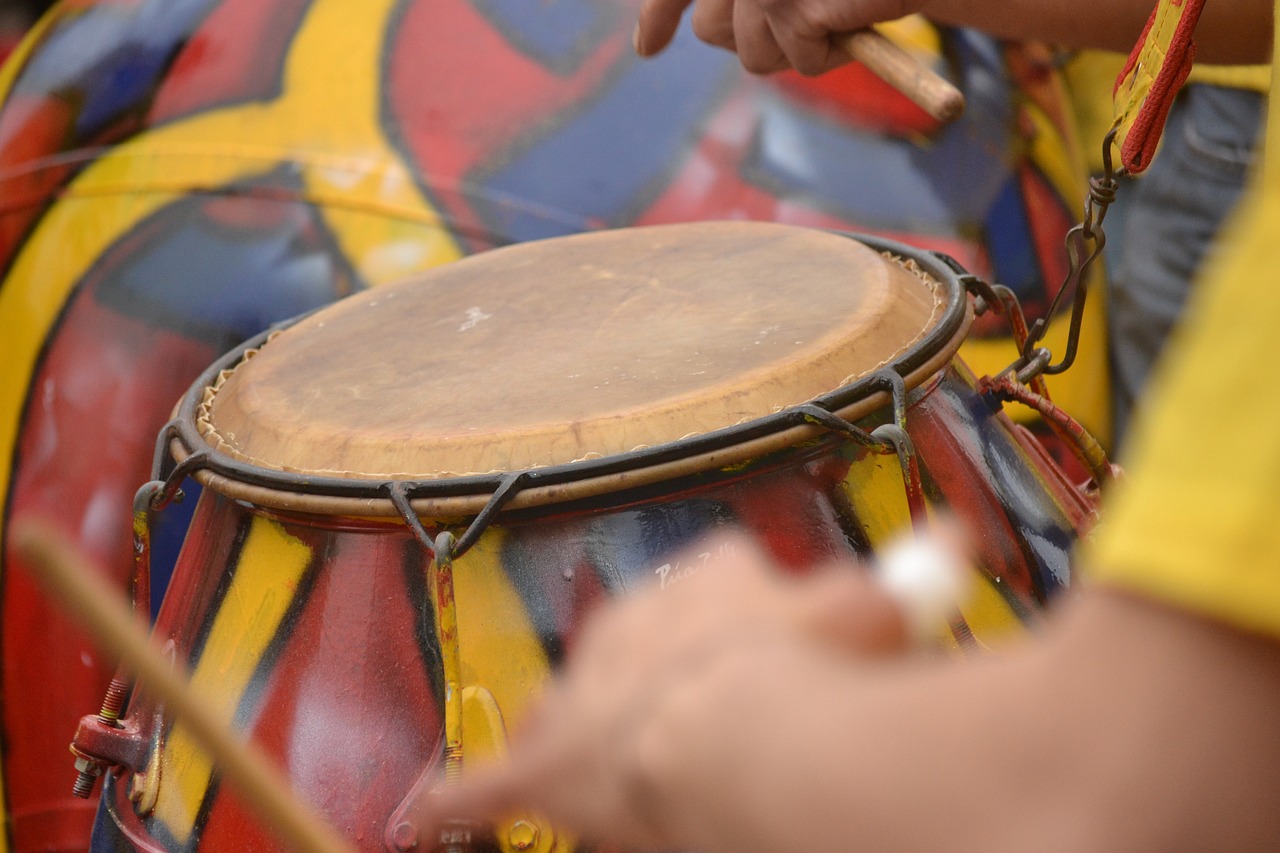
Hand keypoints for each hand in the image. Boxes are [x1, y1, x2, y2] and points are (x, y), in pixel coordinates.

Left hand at [421, 532, 908, 847]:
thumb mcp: (872, 615)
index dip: (751, 610)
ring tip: (606, 755)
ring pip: (573, 697)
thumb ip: (921, 571)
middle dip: (664, 670)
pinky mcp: (539, 763)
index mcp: (712, 580)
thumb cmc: (795, 673)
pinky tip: (435, 811)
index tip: (773, 640)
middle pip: (644, 638)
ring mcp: (582, 689)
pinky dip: (467, 798)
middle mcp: (635, 623)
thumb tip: (960, 533)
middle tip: (694, 714)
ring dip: (588, 721)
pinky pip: (488, 783)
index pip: (729, 573)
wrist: (713, 731)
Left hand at [634, 0, 922, 74]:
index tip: (648, 49)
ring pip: (753, 55)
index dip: (659, 16)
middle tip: (800, 19)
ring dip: (794, 48)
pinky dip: (831, 54)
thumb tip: (709, 27)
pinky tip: (854, 21)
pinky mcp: (795, 8)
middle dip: (752, 37)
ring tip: (834, 12)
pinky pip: (800, 62)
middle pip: (712, 30)